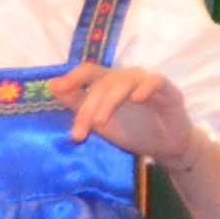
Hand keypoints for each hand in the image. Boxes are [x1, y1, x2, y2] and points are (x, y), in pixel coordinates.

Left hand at [59, 62, 198, 164]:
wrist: (165, 146)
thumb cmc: (132, 130)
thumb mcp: (99, 121)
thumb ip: (77, 103)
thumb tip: (52, 86)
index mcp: (109, 82)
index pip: (88, 72)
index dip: (72, 77)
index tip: (56, 89)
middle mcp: (127, 78)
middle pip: (103, 82)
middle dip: (88, 107)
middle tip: (78, 134)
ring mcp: (147, 82)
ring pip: (124, 81)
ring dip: (109, 101)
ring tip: (100, 123)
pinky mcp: (168, 90)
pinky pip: (155, 82)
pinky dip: (145, 87)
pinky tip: (136, 98)